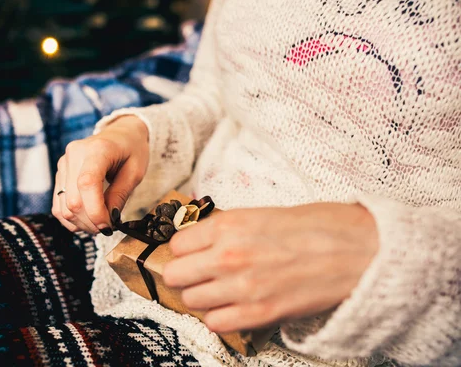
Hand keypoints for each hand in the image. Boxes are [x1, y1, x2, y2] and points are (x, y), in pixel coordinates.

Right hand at [52, 116, 148, 233]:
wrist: (121, 134)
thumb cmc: (131, 151)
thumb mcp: (135, 172)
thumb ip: (120, 196)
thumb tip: (109, 220)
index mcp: (98, 149)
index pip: (87, 184)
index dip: (95, 211)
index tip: (108, 226)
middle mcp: (75, 154)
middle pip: (73, 200)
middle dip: (91, 222)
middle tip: (108, 227)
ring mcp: (63, 163)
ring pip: (63, 207)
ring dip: (81, 223)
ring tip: (99, 223)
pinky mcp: (59, 173)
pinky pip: (58, 205)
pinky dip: (71, 219)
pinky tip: (86, 220)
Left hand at [163, 203, 378, 332]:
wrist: (360, 250)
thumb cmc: (319, 227)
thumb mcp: (263, 213)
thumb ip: (228, 228)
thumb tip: (202, 237)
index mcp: (229, 225)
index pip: (177, 244)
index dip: (184, 249)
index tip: (192, 253)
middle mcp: (229, 255)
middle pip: (175, 274)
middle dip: (185, 274)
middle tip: (199, 273)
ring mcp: (242, 287)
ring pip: (191, 300)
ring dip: (201, 296)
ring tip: (219, 290)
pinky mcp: (260, 314)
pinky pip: (216, 323)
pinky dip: (220, 316)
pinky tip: (233, 306)